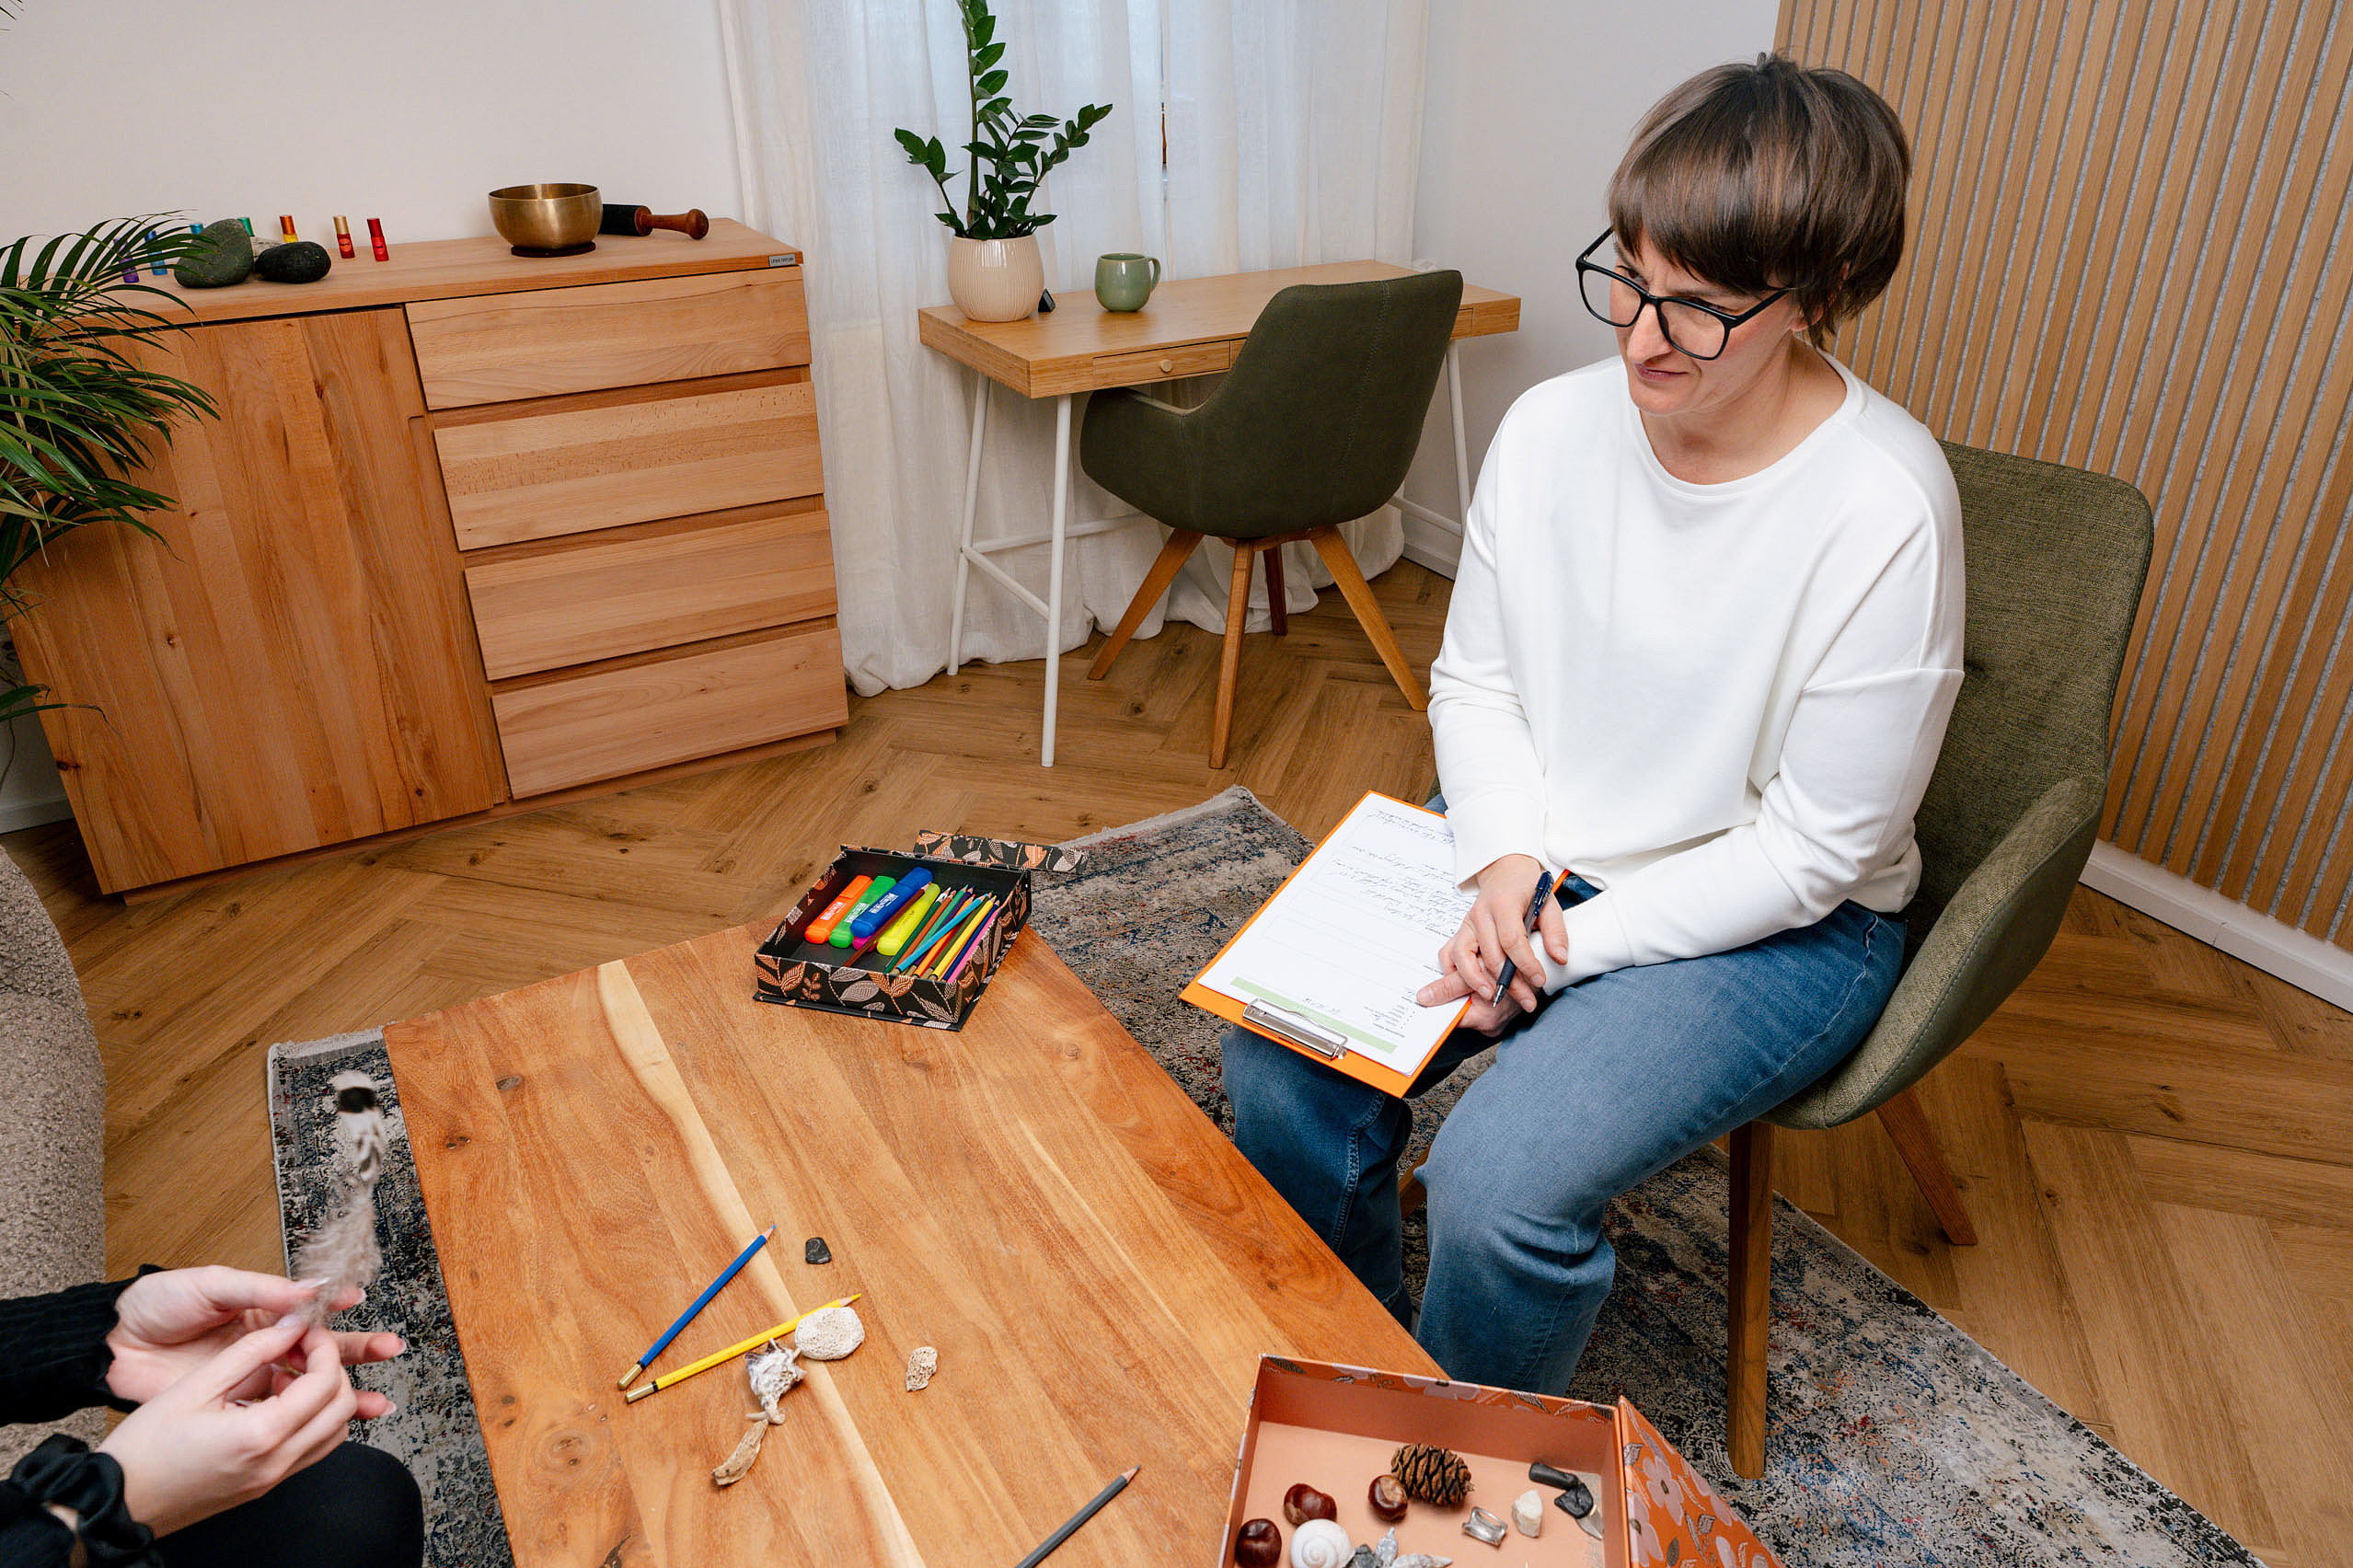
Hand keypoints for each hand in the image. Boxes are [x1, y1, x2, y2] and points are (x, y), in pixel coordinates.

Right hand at [98, 1319, 362, 1537]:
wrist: (116, 1501)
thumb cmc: (143, 1449)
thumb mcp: (195, 1385)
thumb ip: (249, 1351)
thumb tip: (288, 1326)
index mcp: (260, 1434)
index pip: (325, 1383)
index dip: (323, 1347)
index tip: (307, 1330)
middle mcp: (274, 1462)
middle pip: (341, 1409)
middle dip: (331, 1369)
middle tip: (303, 1349)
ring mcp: (270, 1479)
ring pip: (333, 1433)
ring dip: (324, 1398)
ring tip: (286, 1375)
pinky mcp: (261, 1487)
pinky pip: (309, 1451)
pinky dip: (310, 1422)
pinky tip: (275, 1402)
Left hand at [108, 1267, 400, 1410]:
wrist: (112, 1345)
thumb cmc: (158, 1304)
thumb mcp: (211, 1285)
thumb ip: (261, 1291)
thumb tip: (308, 1289)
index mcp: (262, 1309)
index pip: (311, 1308)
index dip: (339, 1306)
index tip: (360, 1303)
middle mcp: (265, 1343)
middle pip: (322, 1349)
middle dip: (358, 1350)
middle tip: (389, 1350)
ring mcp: (252, 1376)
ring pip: (307, 1386)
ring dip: (342, 1393)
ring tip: (376, 1401)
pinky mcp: (235, 1404)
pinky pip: (278, 1412)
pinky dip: (306, 1420)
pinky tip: (330, 1424)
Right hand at [1416, 853, 1565, 1016]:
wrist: (1505, 870)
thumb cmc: (1527, 887)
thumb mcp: (1549, 902)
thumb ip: (1555, 931)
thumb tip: (1559, 959)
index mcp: (1504, 904)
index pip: (1512, 940)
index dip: (1525, 964)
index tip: (1540, 980)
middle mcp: (1481, 913)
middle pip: (1491, 954)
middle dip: (1509, 982)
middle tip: (1528, 1000)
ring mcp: (1468, 922)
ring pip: (1464, 956)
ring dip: (1476, 980)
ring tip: (1491, 996)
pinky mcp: (1461, 930)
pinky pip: (1449, 953)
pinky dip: (1455, 971)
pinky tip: (1468, 986)